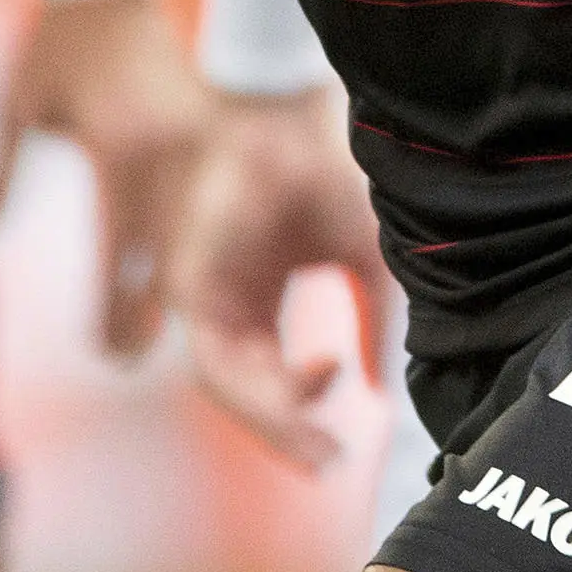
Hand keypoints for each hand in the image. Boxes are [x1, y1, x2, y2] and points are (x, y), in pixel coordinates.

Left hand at [0, 0, 215, 355]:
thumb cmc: (56, 39)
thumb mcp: (17, 103)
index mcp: (119, 150)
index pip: (123, 254)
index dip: (113, 314)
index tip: (100, 352)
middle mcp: (166, 153)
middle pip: (172, 259)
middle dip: (149, 314)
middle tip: (124, 356)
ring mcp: (197, 143)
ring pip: (196, 235)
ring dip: (176, 285)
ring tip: (156, 328)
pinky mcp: (211, 132)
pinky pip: (205, 204)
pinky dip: (194, 243)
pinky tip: (184, 274)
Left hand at [171, 88, 384, 467]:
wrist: (328, 112)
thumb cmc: (343, 170)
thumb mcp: (370, 258)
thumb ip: (373, 326)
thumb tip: (380, 398)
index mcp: (253, 292)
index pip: (264, 375)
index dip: (297, 418)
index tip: (341, 448)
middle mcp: (222, 293)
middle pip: (240, 386)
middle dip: (283, 432)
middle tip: (330, 460)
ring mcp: (201, 283)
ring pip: (221, 378)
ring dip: (270, 418)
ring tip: (322, 439)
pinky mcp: (191, 273)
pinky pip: (212, 350)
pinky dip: (255, 382)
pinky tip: (312, 385)